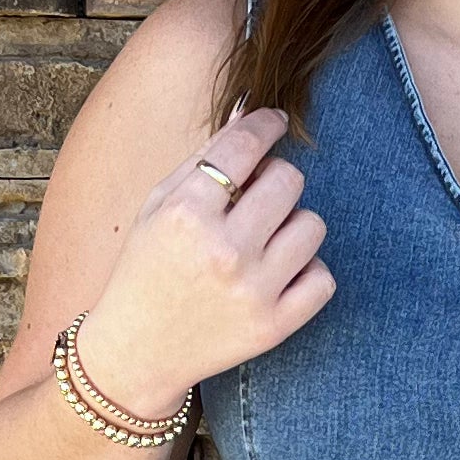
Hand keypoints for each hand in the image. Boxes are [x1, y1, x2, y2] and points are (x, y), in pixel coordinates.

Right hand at [74, 104, 335, 419]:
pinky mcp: (275, 326)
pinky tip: (277, 274)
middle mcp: (223, 250)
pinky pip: (323, 277)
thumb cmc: (145, 269)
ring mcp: (252, 291)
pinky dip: (306, 271)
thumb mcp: (159, 205)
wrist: (136, 351)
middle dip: (275, 180)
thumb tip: (250, 108)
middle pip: (289, 180)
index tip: (276, 124)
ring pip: (313, 226)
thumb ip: (205, 157)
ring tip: (264, 241)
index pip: (246, 145)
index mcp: (186, 213)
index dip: (267, 125)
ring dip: (293, 225)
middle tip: (255, 199)